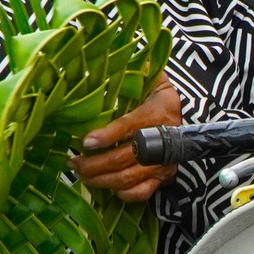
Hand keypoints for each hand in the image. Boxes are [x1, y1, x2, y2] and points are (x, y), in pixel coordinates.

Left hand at [75, 79, 184, 202]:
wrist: (181, 110)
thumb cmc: (155, 92)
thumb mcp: (148, 77)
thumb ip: (132, 71)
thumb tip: (105, 59)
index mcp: (158, 111)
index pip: (130, 126)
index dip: (107, 136)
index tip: (85, 142)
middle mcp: (162, 140)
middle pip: (124, 158)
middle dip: (94, 164)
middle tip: (73, 161)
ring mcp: (163, 163)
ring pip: (128, 178)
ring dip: (100, 179)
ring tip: (80, 173)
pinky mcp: (164, 177)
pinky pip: (141, 193)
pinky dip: (121, 193)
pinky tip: (104, 185)